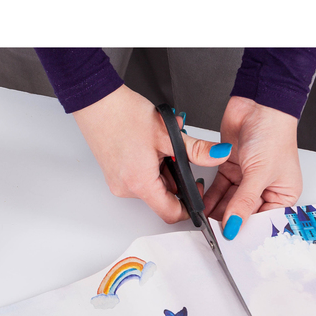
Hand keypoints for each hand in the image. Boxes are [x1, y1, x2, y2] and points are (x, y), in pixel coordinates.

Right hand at [72, 85, 233, 223]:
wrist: (96, 102)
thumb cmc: (123, 115)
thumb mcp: (168, 133)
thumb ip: (197, 150)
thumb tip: (218, 155)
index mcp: (140, 183)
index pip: (170, 213)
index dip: (189, 206)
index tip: (197, 192)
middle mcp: (126, 188)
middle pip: (162, 197)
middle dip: (175, 177)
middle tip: (176, 153)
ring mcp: (117, 183)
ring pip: (151, 186)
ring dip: (162, 169)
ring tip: (159, 144)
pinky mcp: (113, 175)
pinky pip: (138, 179)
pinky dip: (149, 166)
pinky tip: (147, 146)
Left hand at [203, 96, 302, 238]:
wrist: (259, 103)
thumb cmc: (273, 133)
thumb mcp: (259, 173)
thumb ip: (243, 202)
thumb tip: (233, 227)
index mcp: (283, 194)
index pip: (263, 221)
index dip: (246, 230)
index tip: (229, 240)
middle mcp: (265, 189)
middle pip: (243, 213)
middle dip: (228, 221)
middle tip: (212, 233)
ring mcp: (247, 179)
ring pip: (228, 203)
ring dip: (216, 210)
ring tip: (203, 221)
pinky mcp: (231, 169)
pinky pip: (219, 189)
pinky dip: (209, 197)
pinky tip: (201, 206)